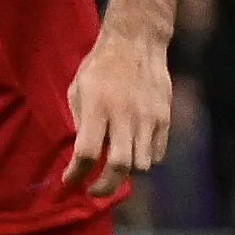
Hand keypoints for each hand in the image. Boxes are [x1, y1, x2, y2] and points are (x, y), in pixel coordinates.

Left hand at [59, 28, 171, 203]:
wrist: (136, 43)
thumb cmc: (99, 67)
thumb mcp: (78, 90)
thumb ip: (80, 123)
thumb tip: (82, 156)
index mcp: (98, 107)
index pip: (88, 152)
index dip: (77, 173)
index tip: (69, 181)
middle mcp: (125, 115)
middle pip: (120, 166)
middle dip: (105, 186)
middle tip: (93, 190)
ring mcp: (149, 118)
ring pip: (141, 165)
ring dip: (125, 172)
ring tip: (113, 166)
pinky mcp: (165, 119)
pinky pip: (157, 154)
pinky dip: (143, 160)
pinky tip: (132, 151)